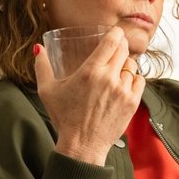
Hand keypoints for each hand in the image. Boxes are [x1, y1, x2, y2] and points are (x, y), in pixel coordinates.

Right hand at [34, 27, 143, 165]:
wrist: (82, 145)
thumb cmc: (64, 118)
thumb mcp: (47, 91)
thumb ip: (42, 67)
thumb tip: (39, 48)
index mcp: (90, 71)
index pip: (112, 42)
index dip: (116, 33)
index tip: (115, 33)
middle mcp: (109, 78)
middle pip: (124, 50)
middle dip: (121, 45)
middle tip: (116, 48)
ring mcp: (123, 91)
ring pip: (132, 65)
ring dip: (125, 64)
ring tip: (117, 69)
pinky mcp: (132, 103)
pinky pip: (140, 80)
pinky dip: (133, 79)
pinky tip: (124, 82)